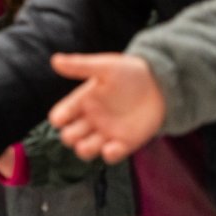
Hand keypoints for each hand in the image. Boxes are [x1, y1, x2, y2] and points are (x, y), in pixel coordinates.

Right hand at [48, 53, 164, 162]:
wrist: (161, 84)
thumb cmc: (130, 73)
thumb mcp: (106, 66)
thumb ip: (81, 66)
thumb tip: (55, 60)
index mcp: (82, 102)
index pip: (61, 115)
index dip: (58, 118)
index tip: (60, 119)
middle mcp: (90, 119)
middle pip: (70, 136)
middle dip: (70, 137)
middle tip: (75, 133)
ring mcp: (106, 132)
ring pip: (86, 149)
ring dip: (84, 150)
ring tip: (88, 146)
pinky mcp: (124, 143)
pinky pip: (112, 155)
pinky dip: (109, 155)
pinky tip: (112, 148)